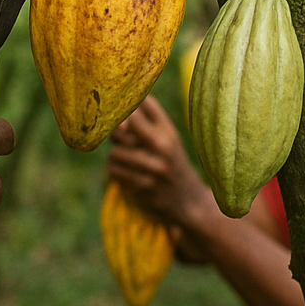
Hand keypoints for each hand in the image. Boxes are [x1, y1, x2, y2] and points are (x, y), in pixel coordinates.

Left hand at [105, 97, 215, 233]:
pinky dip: (115, 172)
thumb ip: (147, 122)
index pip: (144, 104)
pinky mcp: (144, 187)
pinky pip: (115, 171)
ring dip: (116, 156)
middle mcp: (163, 147)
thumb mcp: (168, 139)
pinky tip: (126, 173)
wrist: (189, 201)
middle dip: (116, 133)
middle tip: (123, 140)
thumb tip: (119, 111)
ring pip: (115, 152)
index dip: (128, 107)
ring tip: (125, 160)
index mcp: (169, 131)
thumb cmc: (172, 163)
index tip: (125, 115)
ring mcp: (154, 168)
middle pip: (123, 126)